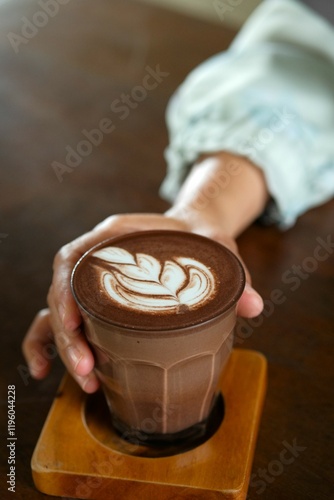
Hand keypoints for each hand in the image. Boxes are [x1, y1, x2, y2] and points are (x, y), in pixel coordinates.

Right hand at [22, 212, 262, 392]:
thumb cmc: (200, 237)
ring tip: (84, 379)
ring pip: (58, 310)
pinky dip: (56, 345)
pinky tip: (58, 373)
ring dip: (60, 346)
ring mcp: (95, 278)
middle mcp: (96, 256)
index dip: (64, 290)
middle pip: (61, 291)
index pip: (72, 258)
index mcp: (114, 235)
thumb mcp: (218, 248)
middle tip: (85, 369)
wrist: (196, 232)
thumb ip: (235, 274)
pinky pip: (68, 319)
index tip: (72, 323)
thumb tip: (255, 306)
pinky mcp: (100, 298)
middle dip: (66, 334)